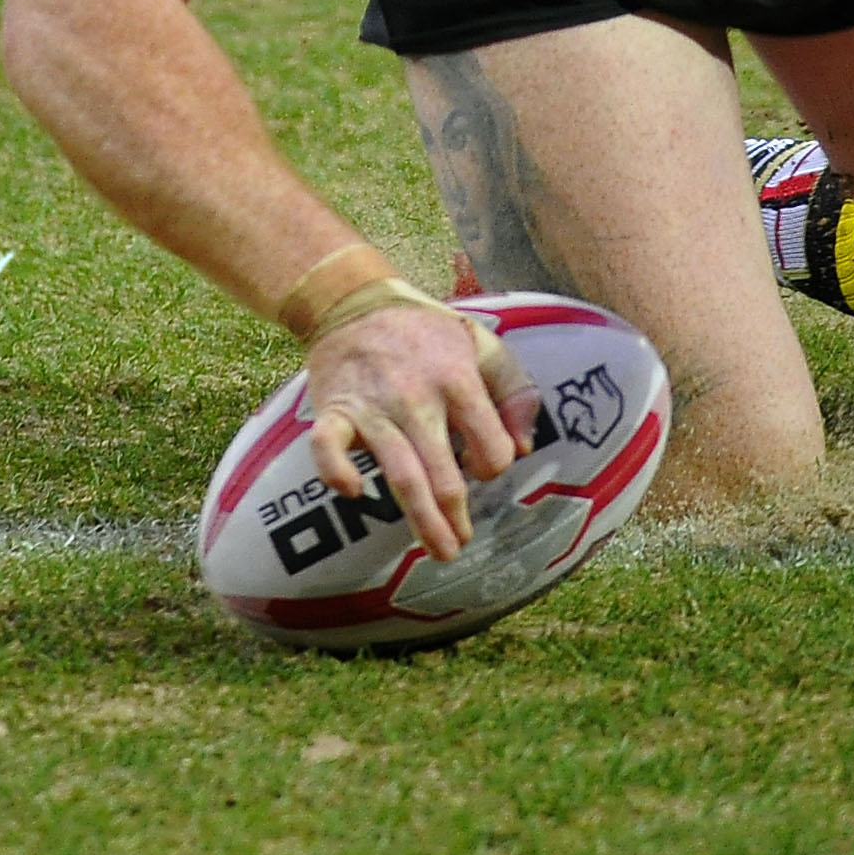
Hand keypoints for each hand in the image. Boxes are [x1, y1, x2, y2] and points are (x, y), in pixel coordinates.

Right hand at [304, 297, 538, 560]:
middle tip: (457, 546)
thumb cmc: (426, 332)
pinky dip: (336, 470)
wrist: (356, 303)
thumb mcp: (483, 344)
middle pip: (444, 475)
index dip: (492, 467)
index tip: (479, 469)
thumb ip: (515, 390)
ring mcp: (374, 407)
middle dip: (456, 518)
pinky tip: (353, 492)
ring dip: (422, 520)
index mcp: (459, 380)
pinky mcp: (334, 411)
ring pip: (401, 474)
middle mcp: (418, 398)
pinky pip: (328, 446)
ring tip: (439, 551)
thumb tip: (525, 447)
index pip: (491, 448)